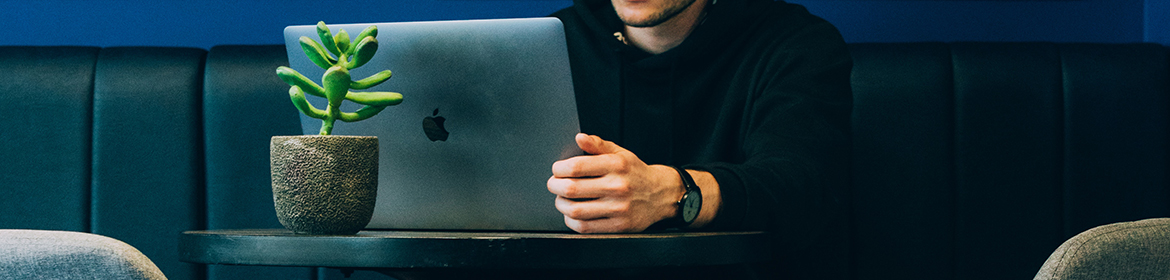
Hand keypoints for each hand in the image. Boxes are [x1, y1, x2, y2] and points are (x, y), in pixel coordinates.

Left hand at [547, 133, 683, 232]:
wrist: (661, 194)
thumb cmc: (636, 173)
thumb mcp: (620, 153)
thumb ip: (598, 144)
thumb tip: (580, 138)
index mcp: (616, 165)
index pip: (576, 166)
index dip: (559, 169)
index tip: (557, 170)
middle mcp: (617, 186)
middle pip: (572, 188)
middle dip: (555, 186)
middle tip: (554, 184)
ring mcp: (618, 208)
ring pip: (576, 210)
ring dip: (561, 205)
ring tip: (561, 200)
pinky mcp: (619, 226)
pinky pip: (586, 227)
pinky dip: (572, 221)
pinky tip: (572, 214)